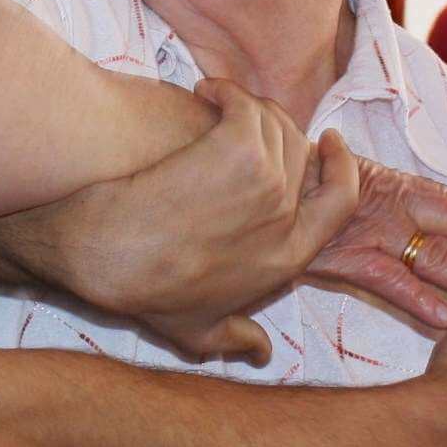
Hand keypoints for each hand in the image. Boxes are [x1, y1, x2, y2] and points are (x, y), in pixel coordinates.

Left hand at [62, 78, 362, 364]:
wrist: (105, 254)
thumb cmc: (143, 291)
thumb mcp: (199, 330)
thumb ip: (237, 338)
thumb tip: (262, 355)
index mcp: (289, 258)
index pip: (341, 201)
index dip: (340, 166)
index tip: (328, 142)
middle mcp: (286, 218)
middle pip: (302, 151)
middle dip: (280, 128)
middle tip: (248, 114)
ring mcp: (266, 181)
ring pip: (274, 121)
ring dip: (245, 105)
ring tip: (215, 101)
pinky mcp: (236, 148)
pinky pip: (245, 105)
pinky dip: (225, 92)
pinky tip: (202, 92)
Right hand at [304, 164, 446, 331]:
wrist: (260, 180)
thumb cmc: (309, 189)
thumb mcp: (356, 194)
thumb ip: (390, 216)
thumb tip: (429, 249)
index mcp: (402, 189)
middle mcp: (394, 205)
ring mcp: (370, 229)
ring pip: (435, 257)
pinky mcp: (343, 253)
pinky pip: (389, 278)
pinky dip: (419, 298)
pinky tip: (445, 320)